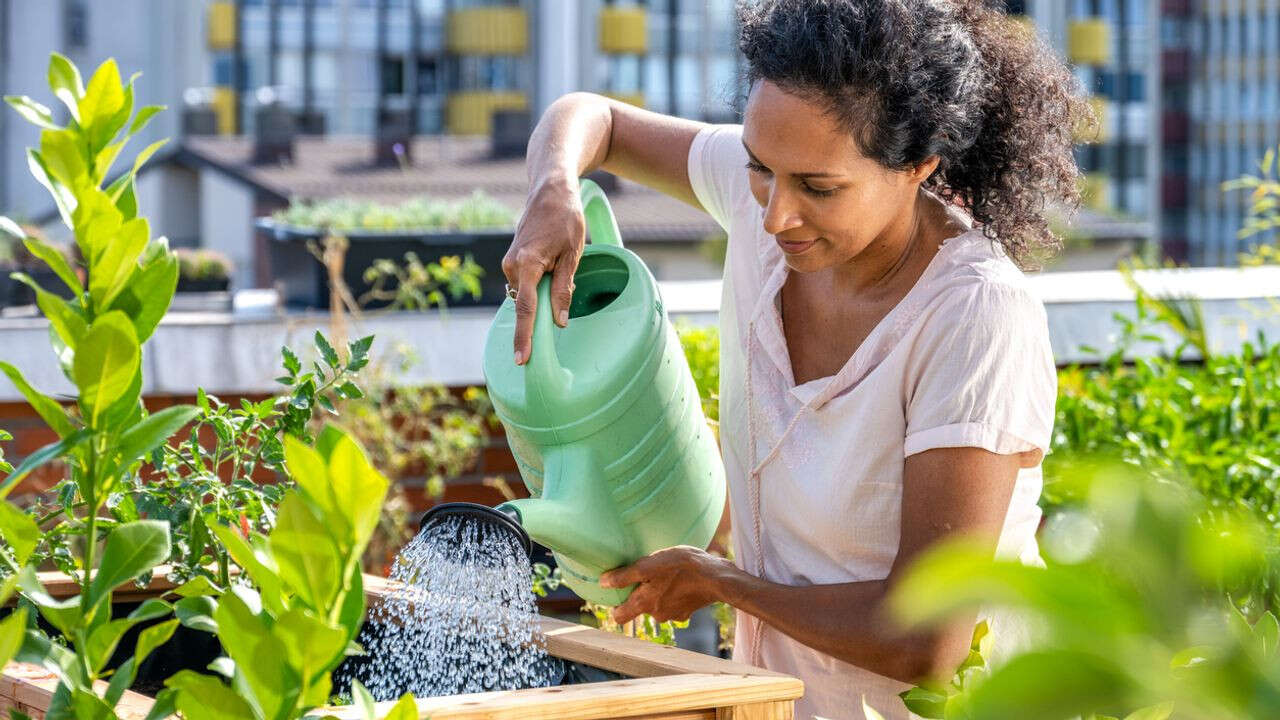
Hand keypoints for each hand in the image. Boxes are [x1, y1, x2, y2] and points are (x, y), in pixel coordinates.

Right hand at [502, 176, 585, 364]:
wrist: (549, 191)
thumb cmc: (565, 219)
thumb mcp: (573, 255)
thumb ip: (564, 289)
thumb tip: (560, 322)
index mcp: (527, 264)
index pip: (526, 309)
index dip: (524, 337)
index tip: (523, 359)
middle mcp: (512, 266)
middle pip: (527, 305)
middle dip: (542, 311)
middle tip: (560, 287)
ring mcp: (510, 265)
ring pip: (527, 295)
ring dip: (543, 295)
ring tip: (560, 264)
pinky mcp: (513, 263)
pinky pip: (526, 286)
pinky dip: (538, 287)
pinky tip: (552, 267)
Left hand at [599, 546, 736, 624]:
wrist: (716, 578)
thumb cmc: (681, 567)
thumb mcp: (649, 565)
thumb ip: (625, 576)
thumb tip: (602, 583)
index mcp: (644, 604)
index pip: (619, 617)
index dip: (615, 606)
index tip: (617, 592)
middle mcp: (656, 614)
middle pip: (639, 609)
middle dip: (640, 595)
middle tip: (646, 577)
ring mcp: (674, 615)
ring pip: (657, 605)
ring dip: (658, 592)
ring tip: (666, 573)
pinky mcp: (688, 611)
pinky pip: (674, 603)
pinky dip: (674, 594)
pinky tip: (680, 580)